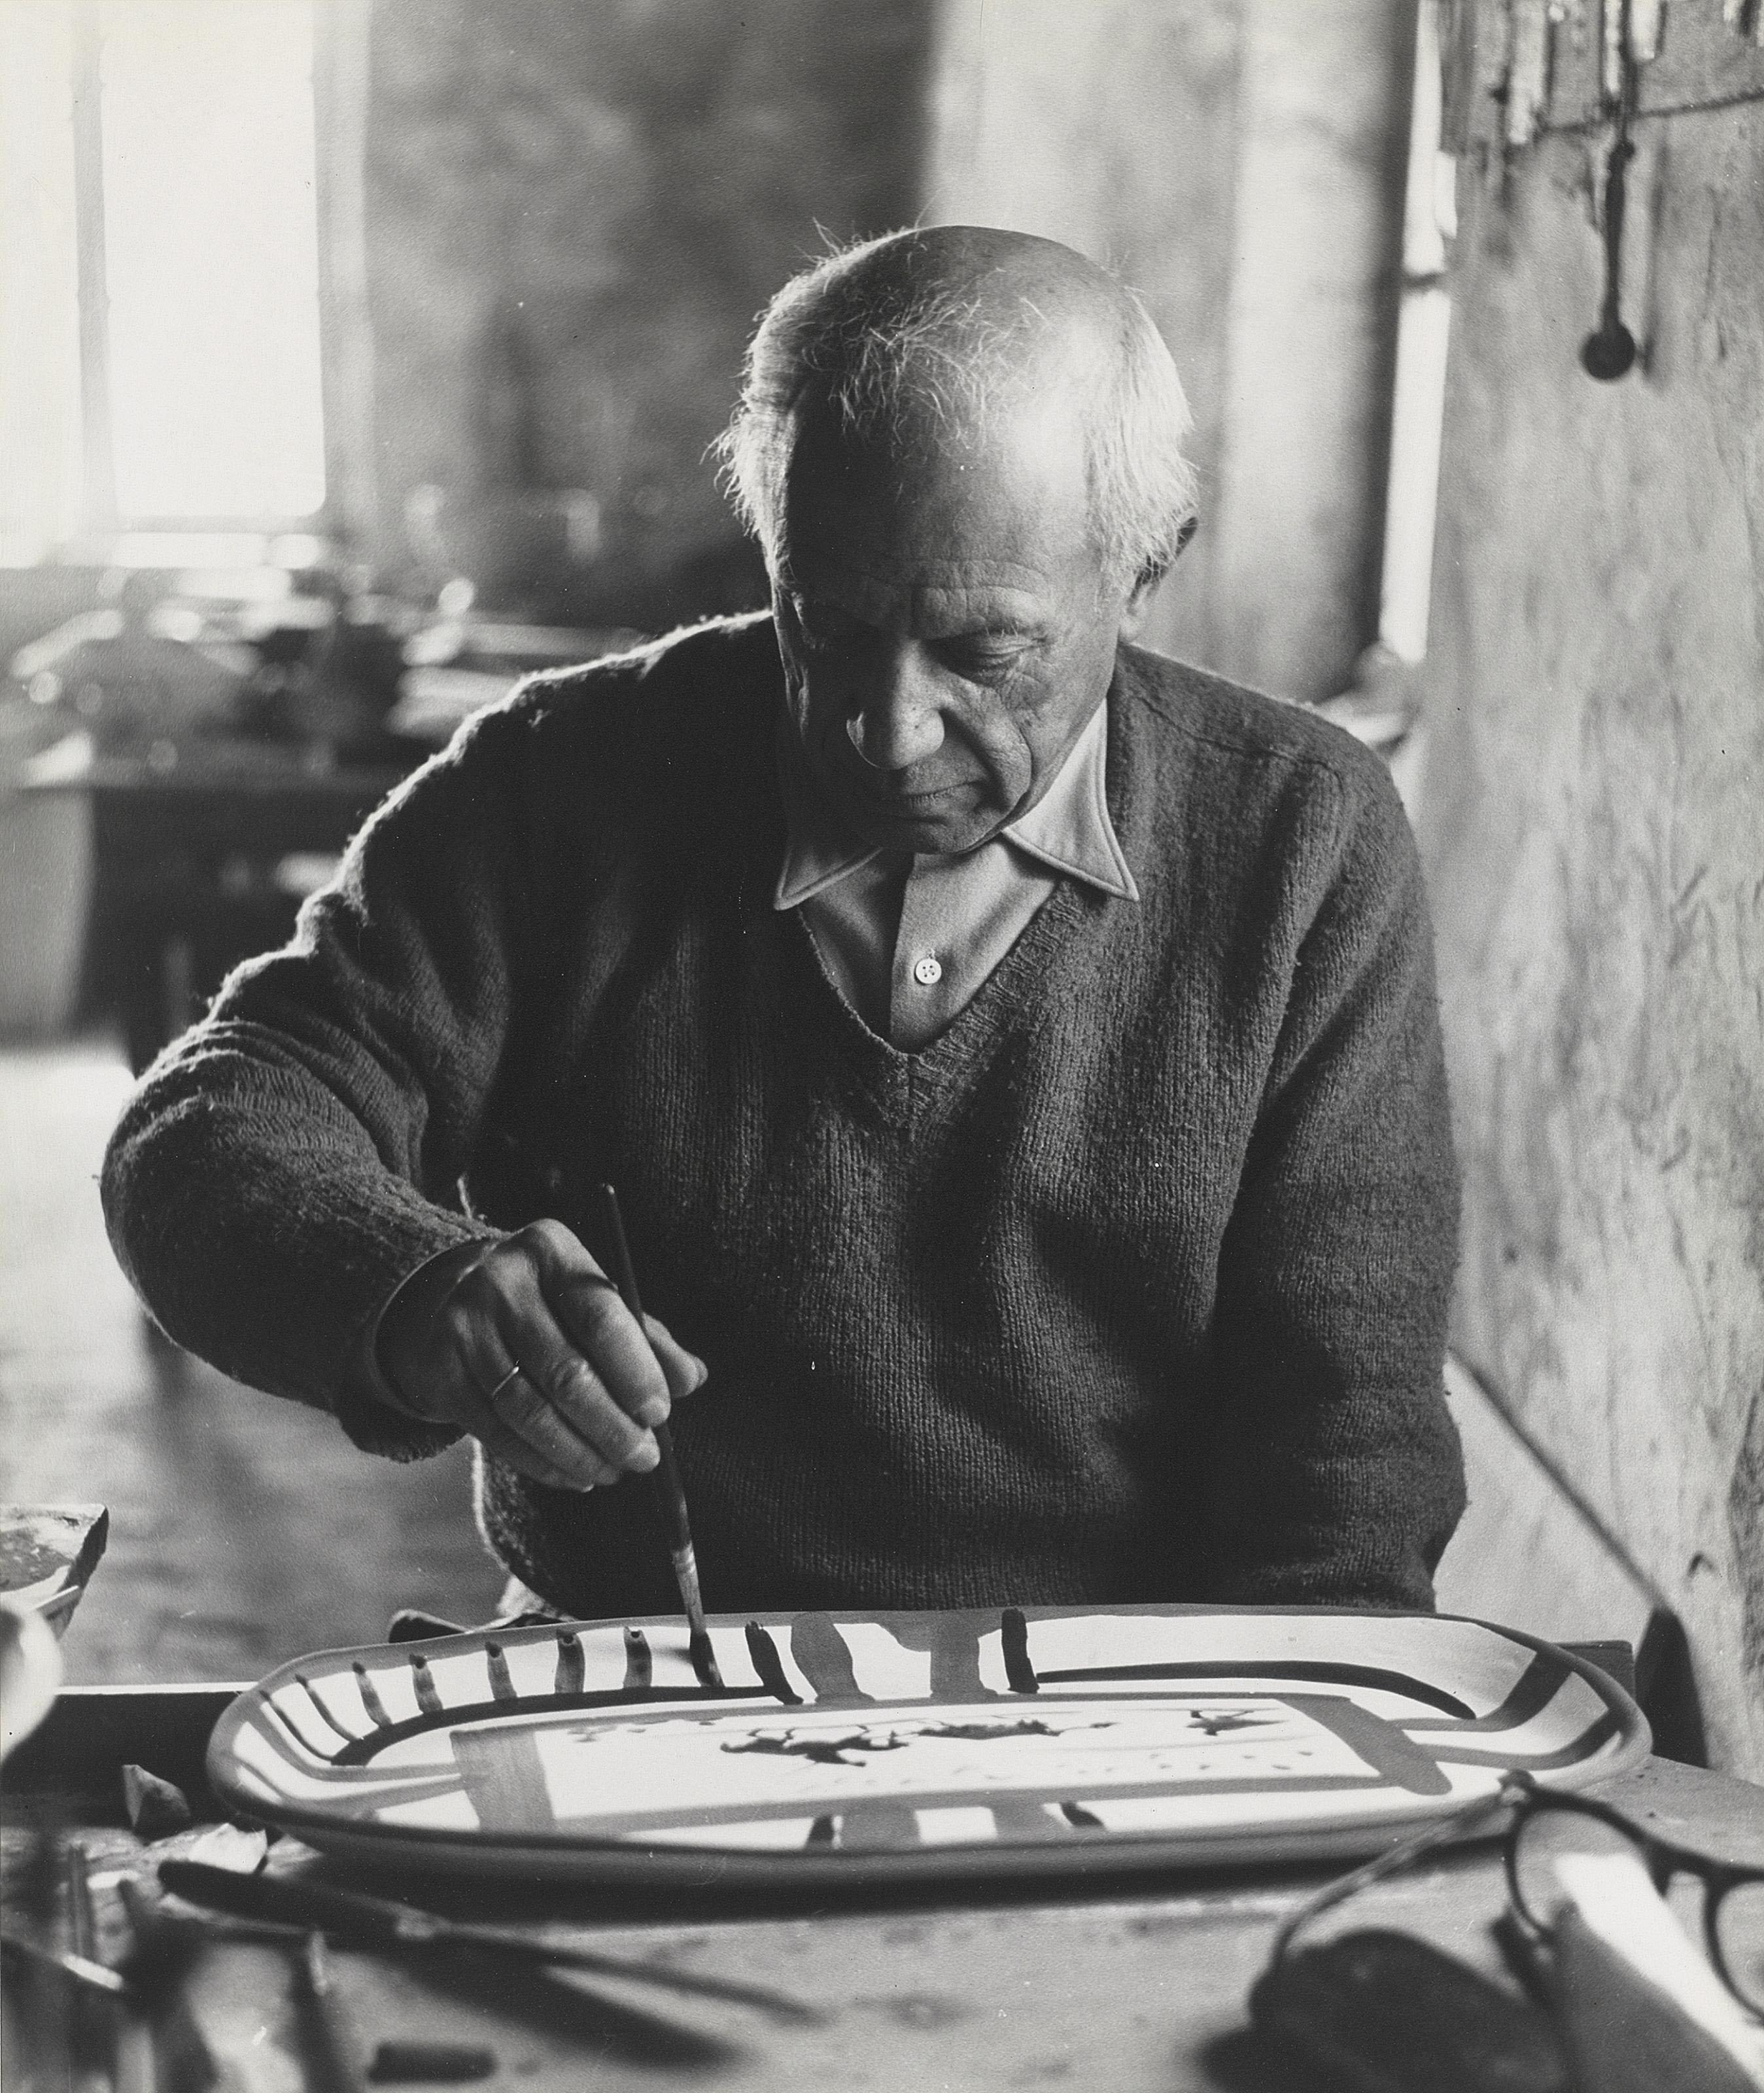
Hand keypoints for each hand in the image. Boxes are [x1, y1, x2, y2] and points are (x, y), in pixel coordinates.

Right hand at [375, 1220, 706, 1489]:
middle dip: (612, 1426)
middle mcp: (501, 1281)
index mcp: (551, 1249)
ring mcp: (463, 1326)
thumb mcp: (595, 1302)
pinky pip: (497, 1432)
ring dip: (580, 1452)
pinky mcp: (440, 1371)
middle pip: (565, 1371)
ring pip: (530, 1410)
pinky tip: (573, 1476)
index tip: (660, 1414)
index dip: (635, 1371)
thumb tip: (692, 1379)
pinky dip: (541, 1463)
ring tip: (613, 1472)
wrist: (449, 1301)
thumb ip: (647, 1338)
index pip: (602, 1316)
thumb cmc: (548, 1305)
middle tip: (645, 1458)